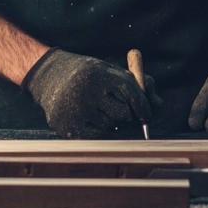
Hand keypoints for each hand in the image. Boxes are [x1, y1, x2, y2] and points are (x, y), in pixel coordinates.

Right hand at [22, 48, 153, 138]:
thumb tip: (158, 105)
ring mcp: (76, 111)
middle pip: (123, 114)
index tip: (147, 116)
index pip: (131, 93)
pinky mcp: (68, 126)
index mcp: (99, 74)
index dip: (143, 106)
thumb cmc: (89, 75)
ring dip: (111, 121)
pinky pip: (97, 136)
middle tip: (119, 108)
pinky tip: (89, 117)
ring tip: (98, 108)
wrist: (49, 76)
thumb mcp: (110, 71)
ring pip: (111, 126)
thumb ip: (136, 84)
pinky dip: (98, 129)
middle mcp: (86, 92)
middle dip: (127, 114)